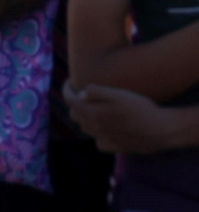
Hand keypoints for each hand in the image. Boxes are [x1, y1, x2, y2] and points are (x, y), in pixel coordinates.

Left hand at [65, 83, 179, 154]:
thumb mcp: (119, 94)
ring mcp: (106, 140)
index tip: (69, 82)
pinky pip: (99, 142)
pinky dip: (97, 134)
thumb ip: (96, 93)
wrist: (162, 130)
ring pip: (85, 129)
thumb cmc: (141, 109)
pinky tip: (105, 128)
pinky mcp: (116, 148)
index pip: (70, 102)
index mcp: (94, 114)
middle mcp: (96, 129)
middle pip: (75, 115)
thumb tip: (80, 95)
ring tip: (92, 109)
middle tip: (81, 95)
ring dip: (84, 118)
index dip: (66, 90)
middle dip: (75, 104)